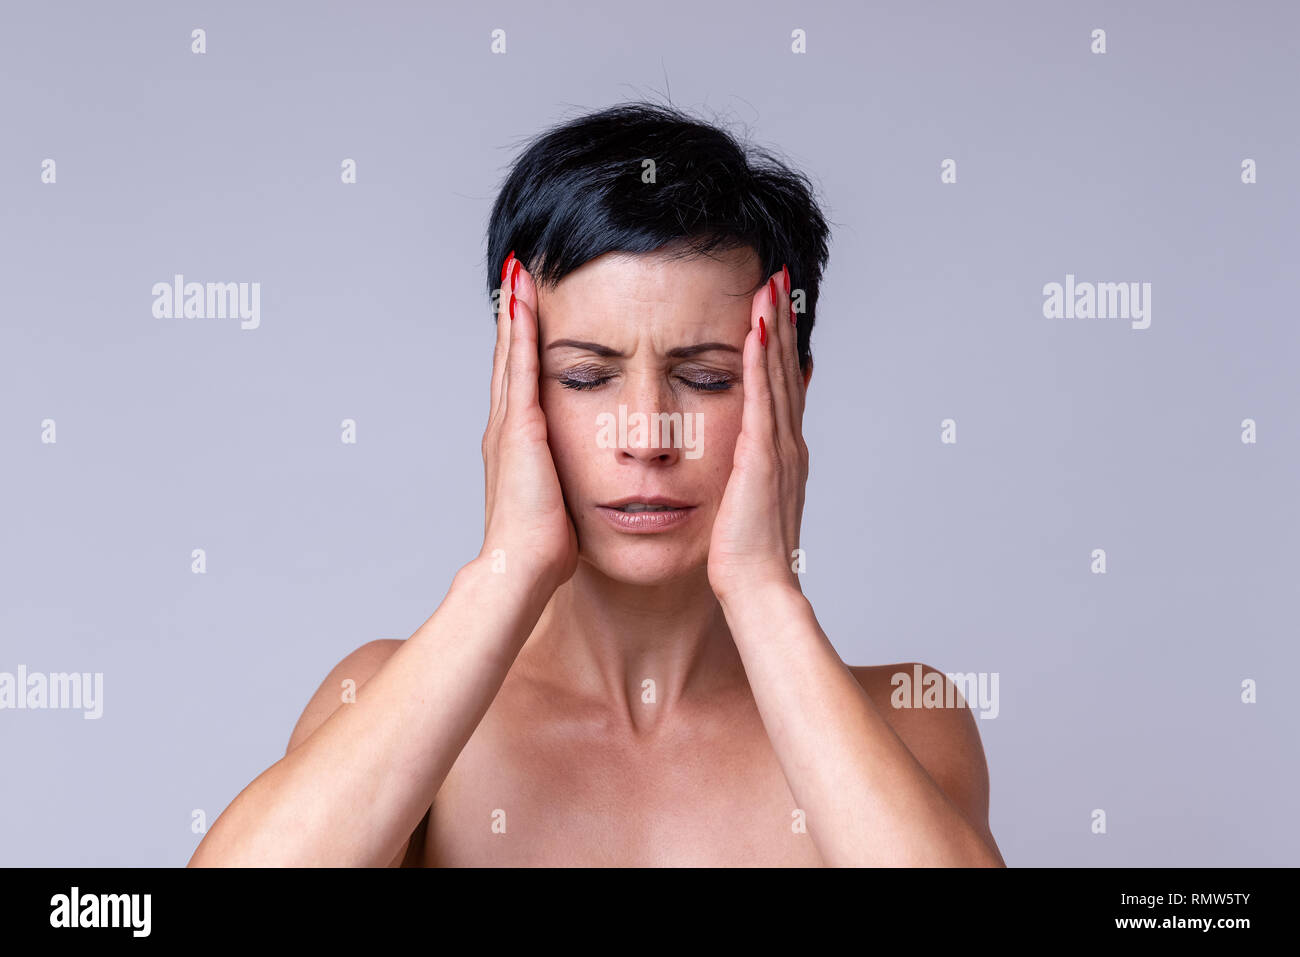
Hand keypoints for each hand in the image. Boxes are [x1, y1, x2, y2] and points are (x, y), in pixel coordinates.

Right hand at [479, 252, 578, 594]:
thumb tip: (582, 487)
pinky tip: (524, 300)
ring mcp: (508, 425)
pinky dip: (521, 332)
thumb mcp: (557, 505)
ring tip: (518, 273)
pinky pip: (521, 367)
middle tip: (516, 276)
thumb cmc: (543, 549)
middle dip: (514, 318)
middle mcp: (506, 428)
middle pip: (510, 359)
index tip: (527, 314)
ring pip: (512, 354)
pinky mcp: (519, 427)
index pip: (520, 383)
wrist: (521, 567)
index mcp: (517, 445)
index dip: (520, 347)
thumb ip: (564, 486)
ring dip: (514, 312)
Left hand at [707, 266, 808, 606]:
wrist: (760, 590)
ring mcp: (779, 449)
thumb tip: (742, 455)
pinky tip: (755, 329)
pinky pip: (760, 398)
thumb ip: (748, 474)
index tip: (774, 307)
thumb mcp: (746, 505)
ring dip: (773, 327)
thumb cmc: (746, 558)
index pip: (781, 386)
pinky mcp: (762, 458)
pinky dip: (759, 361)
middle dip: (781, 322)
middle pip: (784, 370)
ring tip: (769, 286)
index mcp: (782, 454)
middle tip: (778, 278)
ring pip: (775, 375)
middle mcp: (787, 444)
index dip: (779, 345)